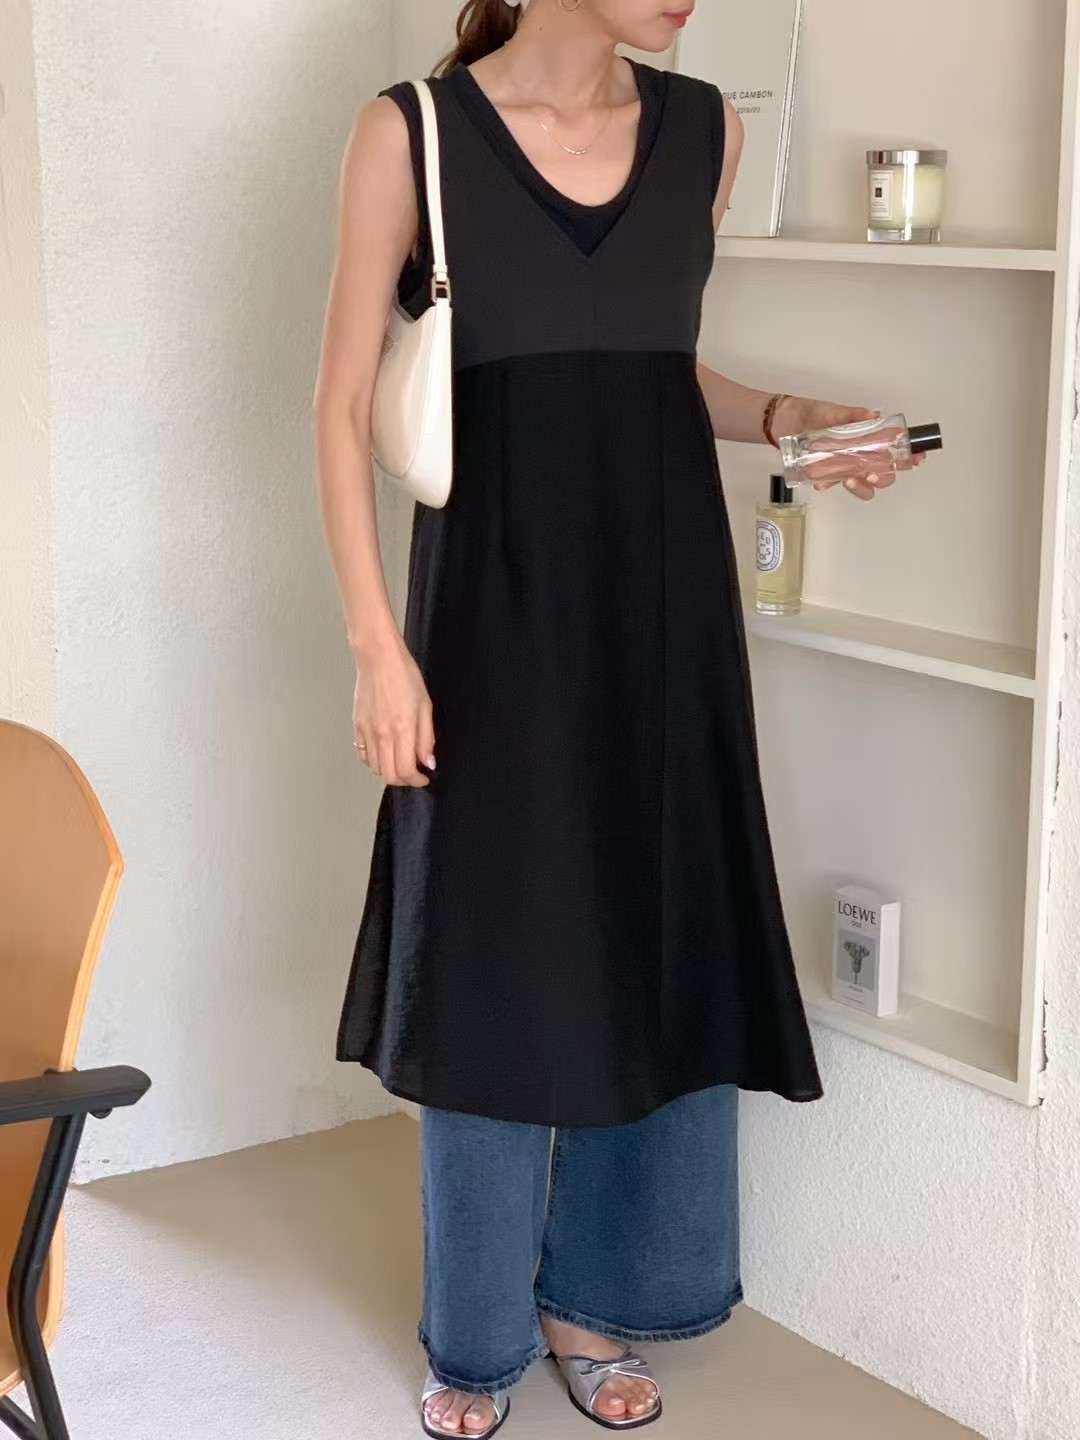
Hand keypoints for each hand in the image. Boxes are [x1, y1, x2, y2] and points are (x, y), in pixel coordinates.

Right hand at [351, 631, 435, 786]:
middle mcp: (382, 734)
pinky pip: (362, 754)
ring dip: (388, 772)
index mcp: (402, 729)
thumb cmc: (403, 675)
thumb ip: (426, 737)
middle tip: (413, 774)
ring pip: (374, 768)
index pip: (406, 770)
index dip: (416, 780)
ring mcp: (367, 732)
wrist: (378, 659)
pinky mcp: (357, 726)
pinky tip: (383, 755)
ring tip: (399, 764)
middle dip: (403, 780)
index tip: (423, 777)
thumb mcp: (425, 705)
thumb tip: (428, 761)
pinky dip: (373, 762)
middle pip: (388, 774)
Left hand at [772, 397, 924, 501]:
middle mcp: (859, 457)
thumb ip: (853, 416)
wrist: (783, 421)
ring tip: (848, 478)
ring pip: (863, 487)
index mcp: (868, 440)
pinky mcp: (826, 475)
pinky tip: (823, 481)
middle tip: (871, 474)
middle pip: (883, 476)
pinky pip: (834, 486)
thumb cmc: (810, 414)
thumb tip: (872, 415)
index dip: (907, 458)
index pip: (894, 452)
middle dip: (883, 477)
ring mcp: (844, 468)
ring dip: (859, 486)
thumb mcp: (833, 412)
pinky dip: (830, 485)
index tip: (914, 459)